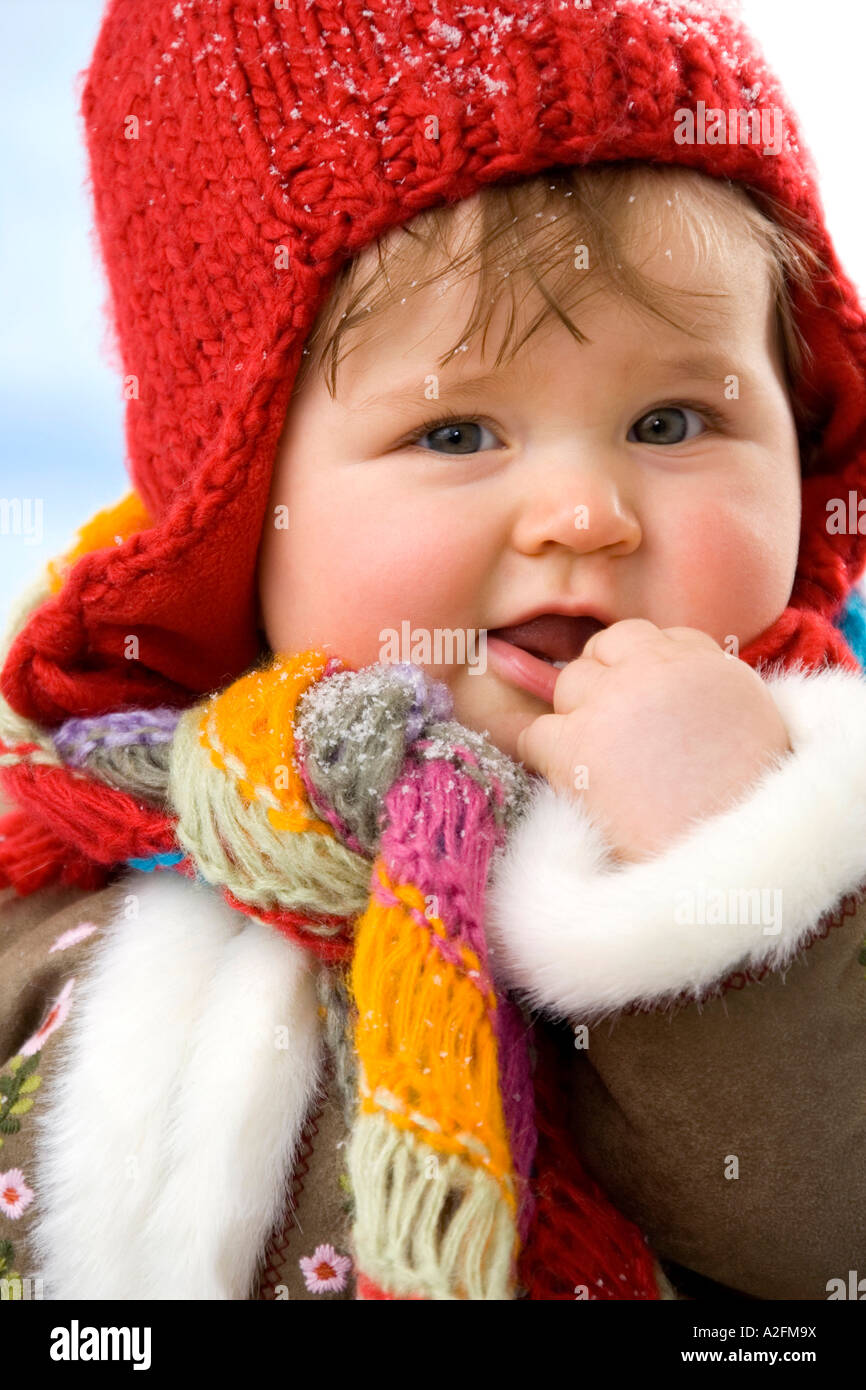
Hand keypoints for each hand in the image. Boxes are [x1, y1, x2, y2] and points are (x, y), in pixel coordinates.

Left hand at [516, 619, 792, 862]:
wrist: (734, 866)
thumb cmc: (748, 805)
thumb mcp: (752, 722)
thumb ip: (707, 690)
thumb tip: (664, 690)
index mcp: (706, 661)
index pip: (652, 637)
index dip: (642, 671)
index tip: (646, 706)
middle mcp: (657, 668)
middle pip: (603, 651)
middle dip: (604, 685)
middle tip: (616, 733)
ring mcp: (611, 703)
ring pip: (568, 685)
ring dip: (577, 718)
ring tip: (603, 765)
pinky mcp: (575, 745)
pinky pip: (535, 734)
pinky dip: (547, 759)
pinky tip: (575, 786)